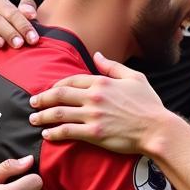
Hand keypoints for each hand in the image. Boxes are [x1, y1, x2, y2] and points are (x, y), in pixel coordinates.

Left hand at [29, 55, 167, 153]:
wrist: (157, 129)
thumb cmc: (149, 104)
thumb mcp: (134, 78)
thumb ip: (112, 67)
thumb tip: (97, 55)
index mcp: (102, 82)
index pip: (72, 80)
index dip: (57, 85)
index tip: (49, 90)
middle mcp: (94, 97)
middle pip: (60, 95)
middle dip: (42, 98)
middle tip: (32, 102)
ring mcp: (93, 115)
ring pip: (59, 113)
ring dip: (42, 116)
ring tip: (34, 119)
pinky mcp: (94, 133)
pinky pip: (67, 131)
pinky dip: (54, 132)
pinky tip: (47, 134)